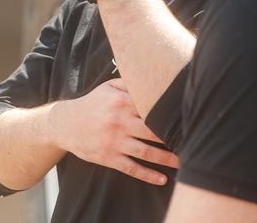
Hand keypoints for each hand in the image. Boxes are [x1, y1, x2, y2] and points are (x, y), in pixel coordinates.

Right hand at [48, 78, 178, 184]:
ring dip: (166, 159)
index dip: (170, 113)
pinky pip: (131, 168)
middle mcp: (120, 122)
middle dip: (173, 137)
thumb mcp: (108, 87)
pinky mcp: (108, 158)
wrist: (64, 123)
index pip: (152, 107)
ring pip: (146, 152)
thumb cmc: (92, 103)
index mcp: (122, 102)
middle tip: (192, 140)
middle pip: (153, 131)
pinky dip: (148, 175)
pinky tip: (162, 179)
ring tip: (184, 162)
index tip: (187, 117)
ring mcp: (114, 141)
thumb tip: (154, 77)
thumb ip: (130, 83)